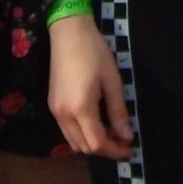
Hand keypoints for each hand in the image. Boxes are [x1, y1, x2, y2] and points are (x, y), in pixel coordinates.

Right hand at [47, 16, 134, 159]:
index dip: (115, 150)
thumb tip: (126, 136)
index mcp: (80, 108)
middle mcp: (63, 115)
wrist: (68, 33)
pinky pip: (67, 131)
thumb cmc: (94, 52)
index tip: (130, 149)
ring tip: (111, 132)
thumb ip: (118, 112)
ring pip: (73, 142)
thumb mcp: (112, 81)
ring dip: (92, 143)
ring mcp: (55, 111)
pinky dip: (82, 134)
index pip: (97, 143)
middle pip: (84, 147)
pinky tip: (96, 123)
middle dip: (105, 149)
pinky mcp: (52, 105)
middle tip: (123, 140)